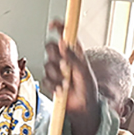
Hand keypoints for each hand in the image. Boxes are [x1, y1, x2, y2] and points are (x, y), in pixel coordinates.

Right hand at [44, 20, 99, 134]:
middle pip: (50, 47)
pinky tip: (61, 89)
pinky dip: (52, 84)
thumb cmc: (88, 90)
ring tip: (66, 83)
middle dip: (55, 57)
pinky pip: (45, 78)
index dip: (59, 27)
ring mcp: (57, 70)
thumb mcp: (84, 71)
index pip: (65, 35)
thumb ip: (73, 57)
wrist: (83, 108)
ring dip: (56, 75)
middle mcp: (65, 59)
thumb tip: (63, 43)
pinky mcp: (51, 81)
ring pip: (47, 64)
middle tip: (63, 66)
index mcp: (75, 52)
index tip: (53, 26)